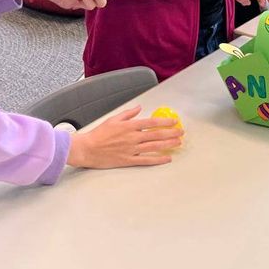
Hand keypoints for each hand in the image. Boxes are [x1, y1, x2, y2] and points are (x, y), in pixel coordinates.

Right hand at [67, 106, 183, 167]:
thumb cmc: (99, 134)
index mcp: (130, 126)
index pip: (152, 122)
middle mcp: (133, 138)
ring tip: (178, 143)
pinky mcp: (128, 160)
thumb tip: (139, 108)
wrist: (87, 149)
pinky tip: (167, 158)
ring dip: (168, 145)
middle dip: (171, 133)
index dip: (165, 122)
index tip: (174, 121)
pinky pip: (146, 160)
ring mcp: (132, 150)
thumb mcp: (114, 119)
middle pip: (157, 135)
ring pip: (154, 147)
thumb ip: (128, 113)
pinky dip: (158, 159)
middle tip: (181, 132)